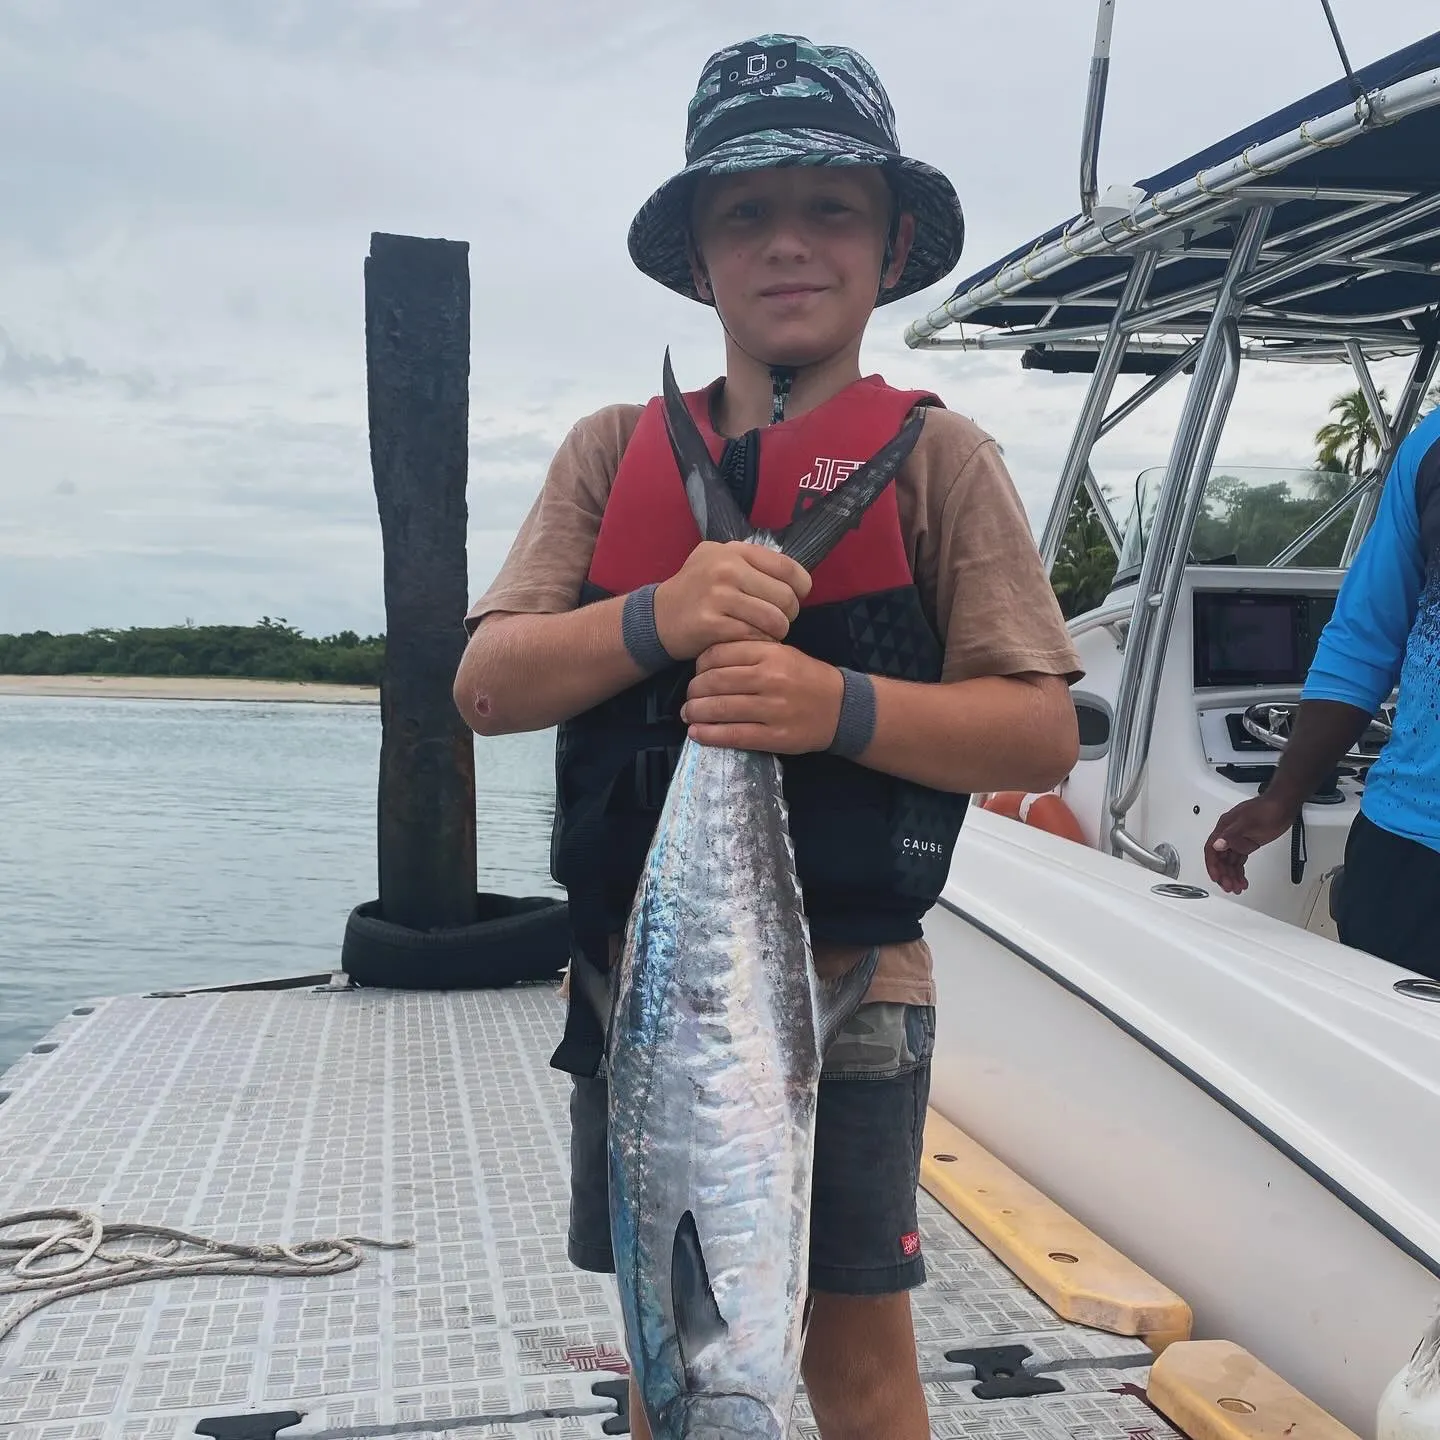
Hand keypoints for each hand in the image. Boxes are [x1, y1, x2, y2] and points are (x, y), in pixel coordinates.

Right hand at [653, 542, 810, 660]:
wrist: (658, 617)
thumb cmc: (697, 590)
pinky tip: (748, 641)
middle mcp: (726, 569)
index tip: (795, 597)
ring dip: (775, 632)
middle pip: (786, 597)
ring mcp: (718, 596)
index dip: (800, 587)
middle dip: (788, 615)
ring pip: (775, 620)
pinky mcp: (712, 624)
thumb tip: (793, 577)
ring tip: (764, 632)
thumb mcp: (718, 559)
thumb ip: (753, 562)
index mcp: (734, 551)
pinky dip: (757, 643)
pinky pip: (754, 637)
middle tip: (776, 620)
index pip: (788, 568)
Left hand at [682, 641, 843, 754]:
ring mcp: (773, 709)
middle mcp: (770, 679)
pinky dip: (710, 735)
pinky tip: (697, 734)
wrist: (841, 707)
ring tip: (688, 715)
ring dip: (696, 713)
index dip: (699, 665)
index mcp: (770, 653)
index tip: (697, 674)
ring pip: (721, 709)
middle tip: (688, 698)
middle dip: (693, 691)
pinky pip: (734, 735)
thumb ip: (749, 652)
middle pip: (715, 682)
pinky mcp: (775, 736)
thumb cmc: (806, 678)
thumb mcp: (782, 653)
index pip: (719, 654)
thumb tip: (706, 663)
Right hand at [1204, 793, 1298, 893]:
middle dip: (1223, 874)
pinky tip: (1243, 880)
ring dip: (1231, 875)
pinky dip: (1239, 871)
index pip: (1212, 849)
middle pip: (1220, 858)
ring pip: (1229, 861)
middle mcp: (1228, 834)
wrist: (1283, 806)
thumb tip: (1217, 844)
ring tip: (1237, 888)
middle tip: (1229, 887)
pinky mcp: (1247, 843)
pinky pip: (1239, 860)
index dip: (1212, 865)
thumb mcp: (1249, 823)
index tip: (1217, 878)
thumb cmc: (1267, 811)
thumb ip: (1232, 835)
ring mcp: (1238, 839)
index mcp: (1225, 828)